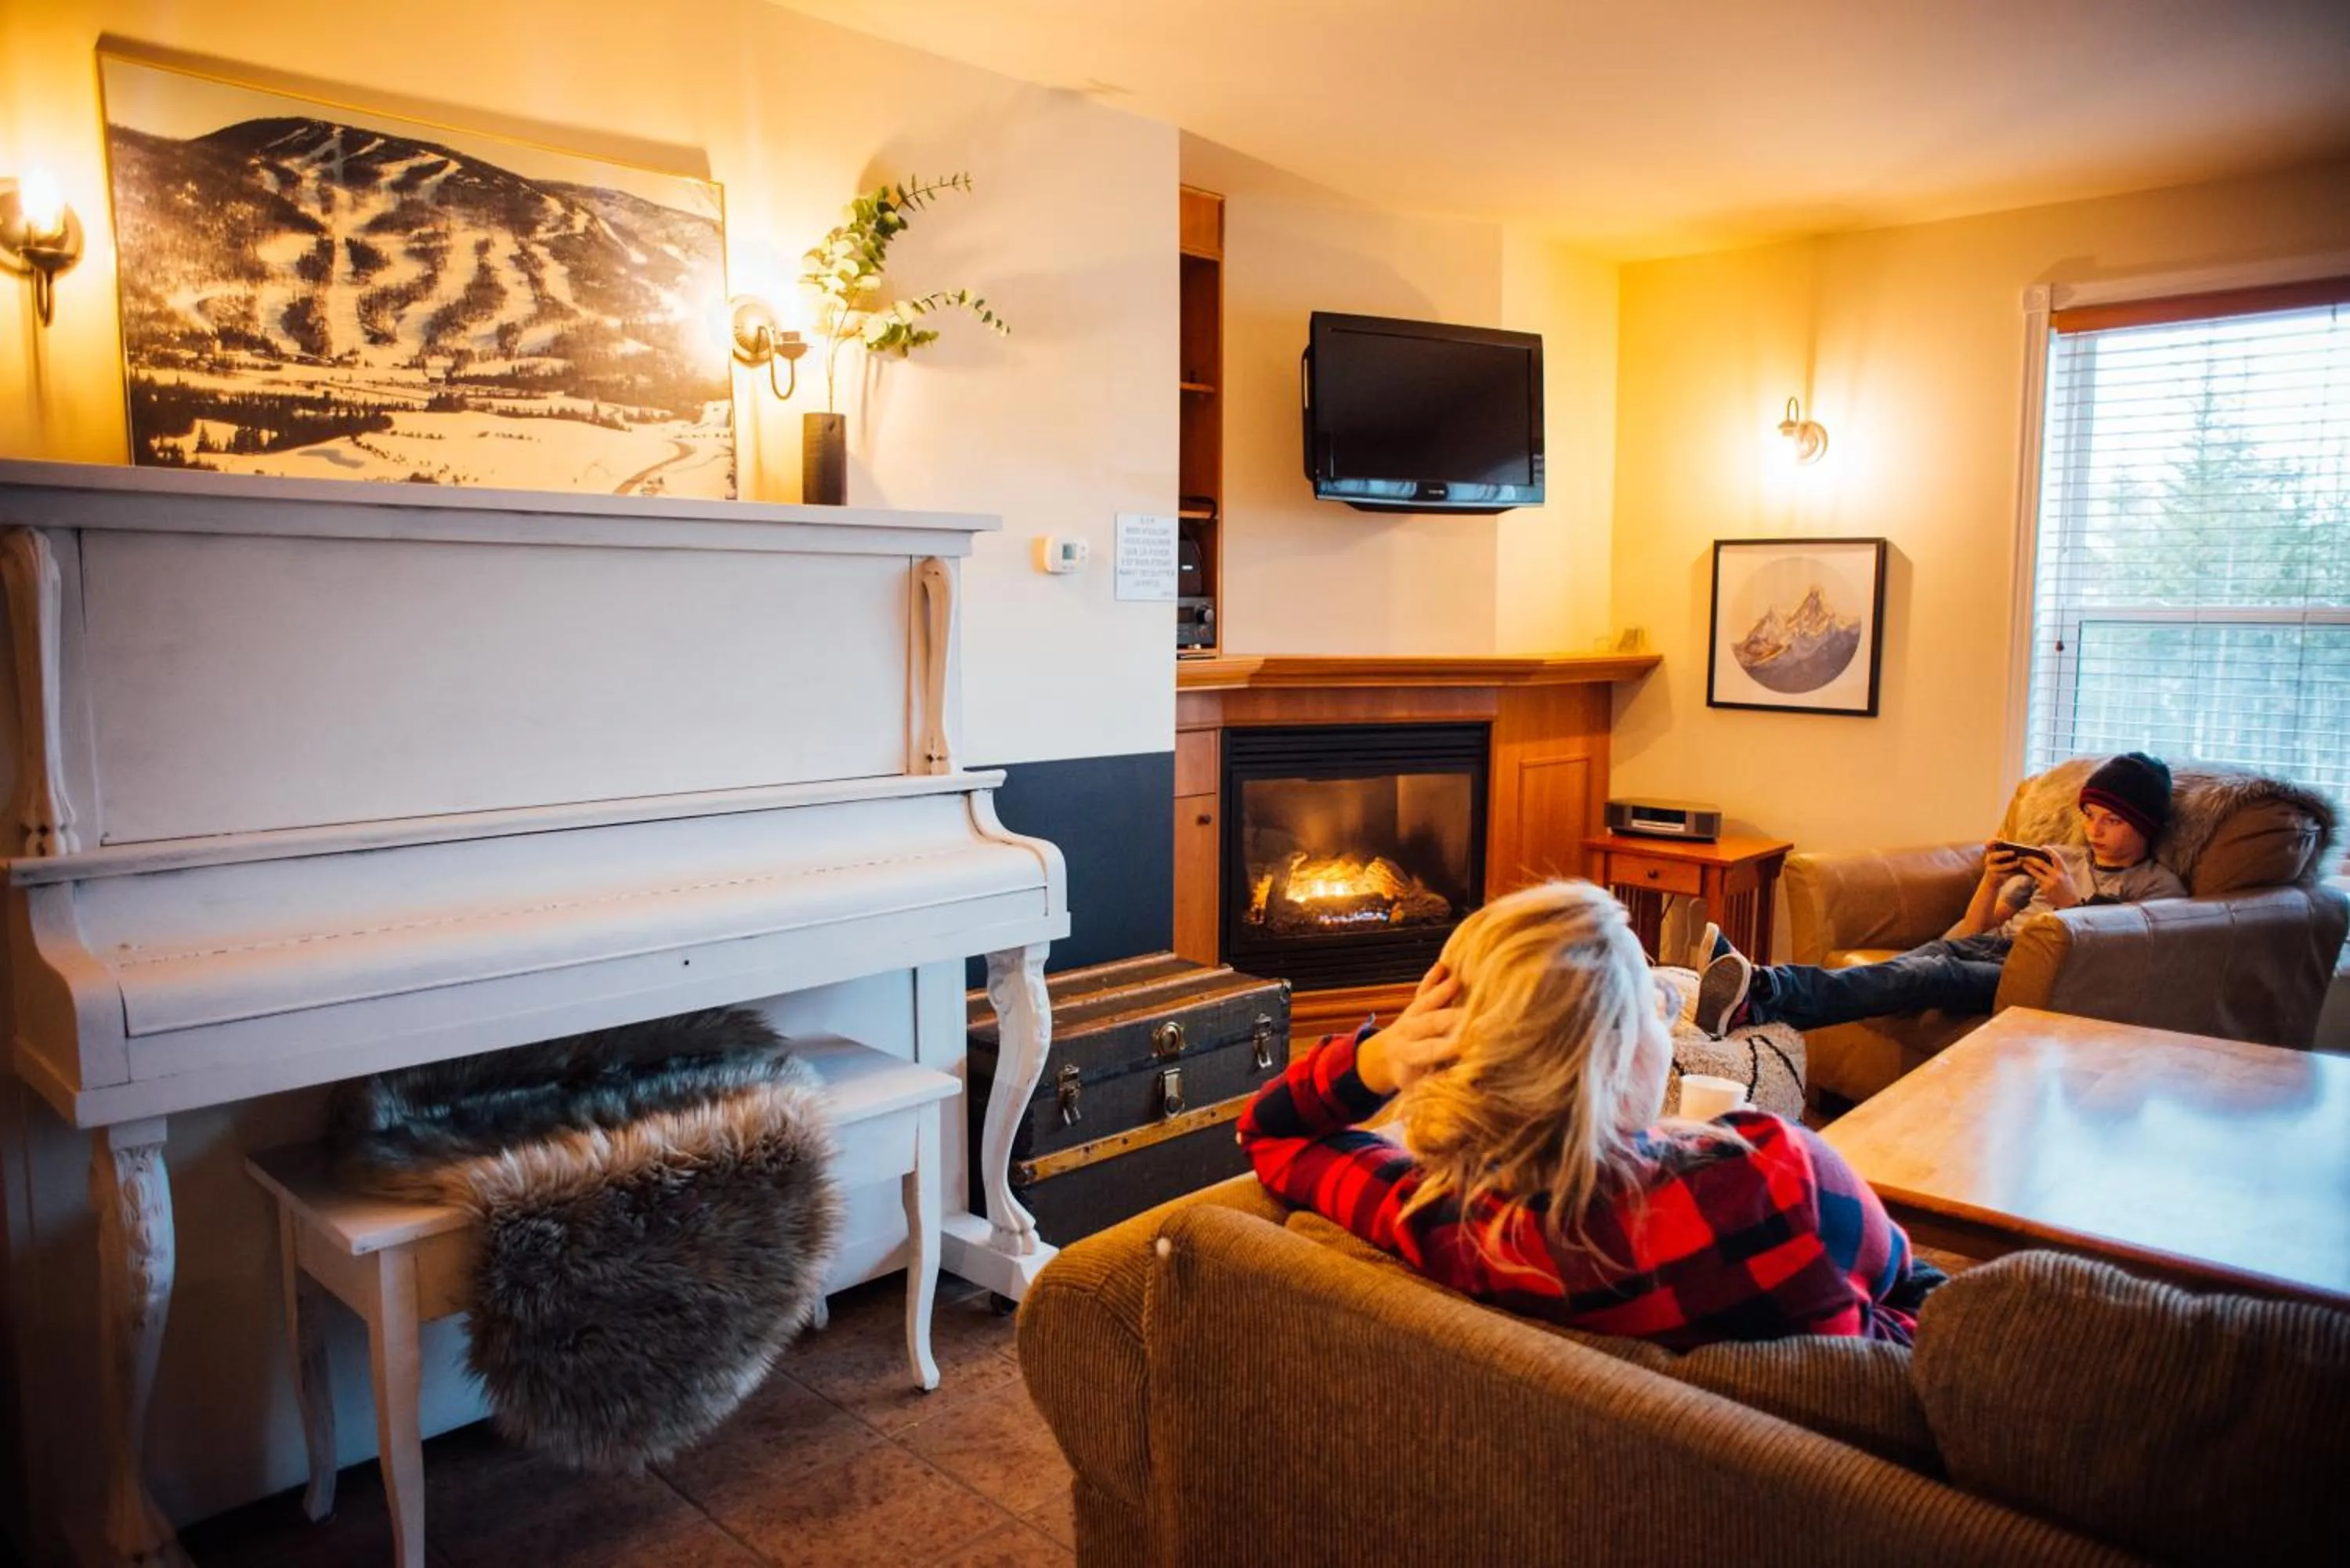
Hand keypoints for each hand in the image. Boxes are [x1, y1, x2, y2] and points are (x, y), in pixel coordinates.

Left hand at [1356, 964, 1462, 1095]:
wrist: (1384, 1058)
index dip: (1447, 1047)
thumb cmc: (1409, 1077)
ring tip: (1458, 982)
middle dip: (1450, 1017)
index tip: (1467, 1045)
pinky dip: (1431, 978)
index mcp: (1408, 1055)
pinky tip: (1443, 966)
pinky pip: (1422, 990)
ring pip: (1425, 1002)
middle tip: (1473, 1015)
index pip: (1429, 1049)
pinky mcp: (1413, 1005)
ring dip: (1441, 992)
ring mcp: (1409, 1016)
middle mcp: (1407, 1033)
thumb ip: (1435, 1084)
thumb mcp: (1417, 1089)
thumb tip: (1460, 1084)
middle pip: (1429, 1022)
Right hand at [1980, 839, 2020, 882]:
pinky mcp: (1996, 877)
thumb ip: (2009, 853)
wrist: (1992, 883)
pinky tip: (2019, 870)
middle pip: (1993, 856)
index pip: (1988, 845)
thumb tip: (2024, 853)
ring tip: (2019, 862)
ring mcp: (1991, 869)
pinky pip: (2005, 875)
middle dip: (2004, 854)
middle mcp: (1988, 860)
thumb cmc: (2000, 867)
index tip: (2002, 840)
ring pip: (2000, 867)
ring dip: (2010, 865)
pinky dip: (2013, 872)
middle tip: (2013, 853)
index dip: (1993, 841)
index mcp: (1990, 853)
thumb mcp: (2002, 859)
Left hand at [2020, 851, 2076, 907]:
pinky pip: (2036, 881)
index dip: (2049, 851)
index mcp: (2064, 870)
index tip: (2042, 847)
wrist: (2070, 902)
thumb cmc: (2067, 887)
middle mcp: (2057, 875)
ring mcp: (2050, 882)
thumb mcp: (2066, 876)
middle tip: (2023, 856)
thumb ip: (2057, 869)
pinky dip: (2033, 877)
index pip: (2056, 857)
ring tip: (2022, 864)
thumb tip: (2043, 860)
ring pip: (2036, 872)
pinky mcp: (2045, 889)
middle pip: (2041, 864)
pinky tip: (2028, 874)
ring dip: (2028, 868)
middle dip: (2030, 859)